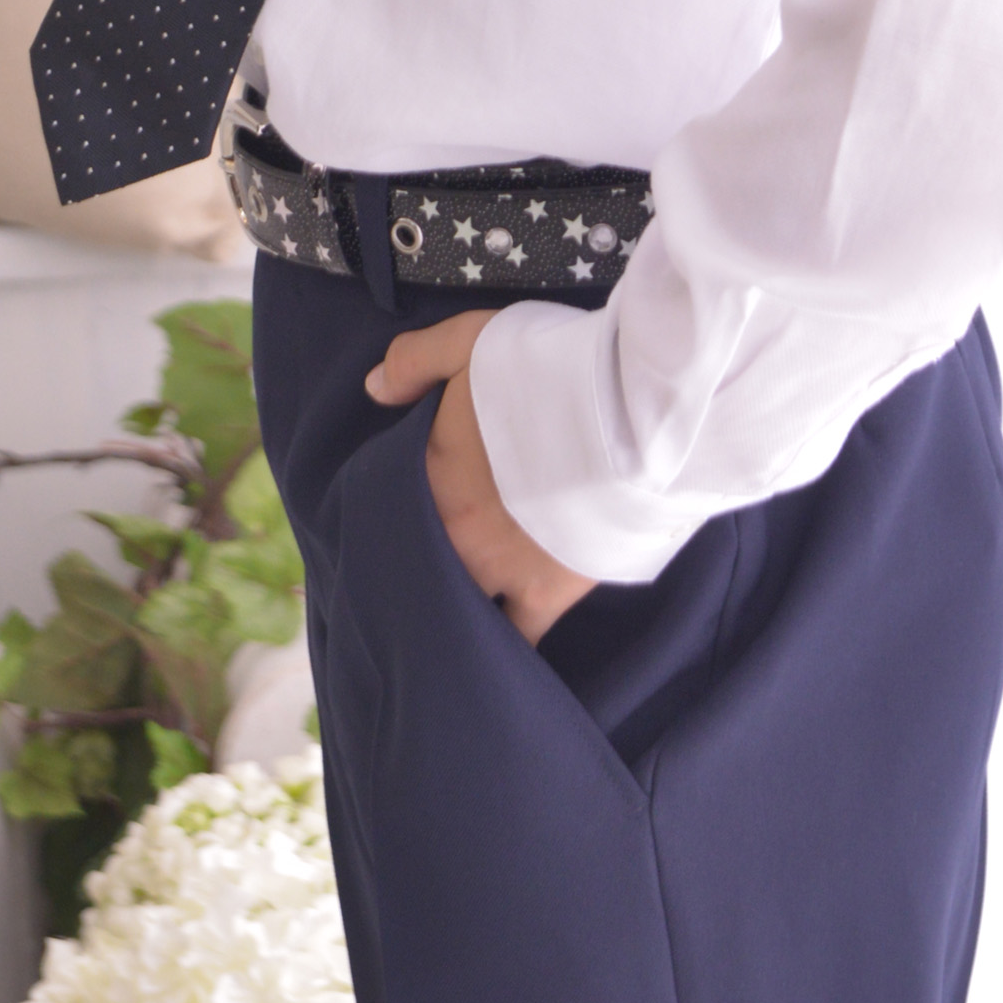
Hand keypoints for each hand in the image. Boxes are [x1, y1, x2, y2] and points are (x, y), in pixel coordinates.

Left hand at [364, 310, 597, 646]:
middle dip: (418, 571)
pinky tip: (504, 664)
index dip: (390, 515)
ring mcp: (499, 569)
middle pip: (419, 565)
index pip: (388, 508)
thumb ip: (415, 361)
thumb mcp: (471, 339)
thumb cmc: (550, 368)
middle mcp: (453, 532)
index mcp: (427, 474)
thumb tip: (373, 390)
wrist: (629, 410)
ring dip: (457, 613)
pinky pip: (520, 638)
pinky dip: (510, 648)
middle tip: (420, 576)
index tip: (395, 517)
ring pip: (460, 610)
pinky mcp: (549, 593)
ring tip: (455, 626)